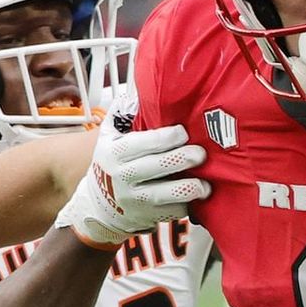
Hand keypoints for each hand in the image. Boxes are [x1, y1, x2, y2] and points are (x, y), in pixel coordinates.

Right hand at [54, 106, 209, 248]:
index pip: (141, 144)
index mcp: (114, 153)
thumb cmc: (111, 163)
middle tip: (201, 153)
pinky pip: (172, 212)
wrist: (99, 207)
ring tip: (206, 183)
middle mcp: (123, 178)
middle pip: (157, 167)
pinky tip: (197, 197)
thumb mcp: (108, 136)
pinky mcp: (148, 218)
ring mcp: (136, 200)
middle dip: (182, 159)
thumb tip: (139, 88)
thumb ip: (122, 112)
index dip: (165, 138)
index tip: (183, 131)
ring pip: (166, 194)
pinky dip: (187, 204)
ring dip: (190, 188)